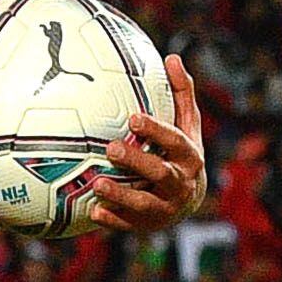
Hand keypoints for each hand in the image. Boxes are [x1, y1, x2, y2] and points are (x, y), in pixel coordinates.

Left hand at [85, 56, 207, 237]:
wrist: (187, 201)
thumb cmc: (179, 152)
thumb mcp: (186, 125)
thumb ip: (180, 94)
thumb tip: (172, 58)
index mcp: (188, 155)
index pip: (175, 140)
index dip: (156, 130)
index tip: (133, 118)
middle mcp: (180, 182)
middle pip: (161, 172)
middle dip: (137, 161)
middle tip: (111, 149)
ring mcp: (166, 206)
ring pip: (145, 203)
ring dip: (121, 194)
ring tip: (96, 184)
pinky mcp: (148, 224)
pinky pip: (130, 224)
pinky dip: (113, 219)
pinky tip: (93, 212)